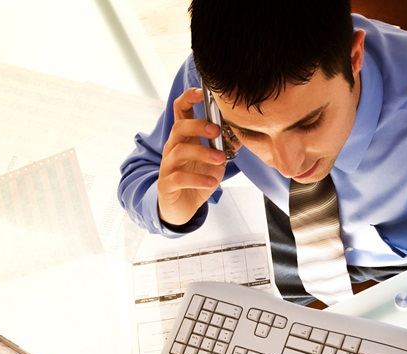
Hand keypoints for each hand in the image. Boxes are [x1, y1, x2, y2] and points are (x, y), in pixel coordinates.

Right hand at [158, 87, 227, 225]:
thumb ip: (223, 147)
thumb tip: (240, 134)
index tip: (203, 93)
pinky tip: (212, 182)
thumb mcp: (215, 161)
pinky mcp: (167, 184)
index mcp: (185, 138)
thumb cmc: (198, 179)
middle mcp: (173, 148)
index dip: (189, 98)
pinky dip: (197, 179)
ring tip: (220, 159)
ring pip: (179, 152)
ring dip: (202, 153)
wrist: (183, 208)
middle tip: (216, 131)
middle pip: (179, 127)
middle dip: (198, 125)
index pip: (180, 110)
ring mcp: (168, 166)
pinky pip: (179, 178)